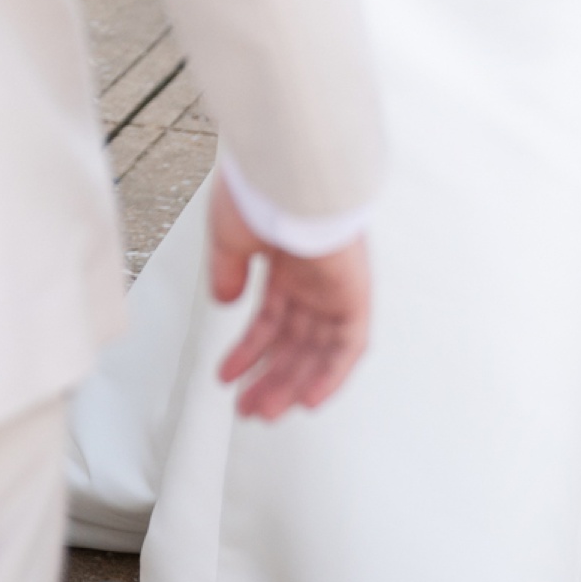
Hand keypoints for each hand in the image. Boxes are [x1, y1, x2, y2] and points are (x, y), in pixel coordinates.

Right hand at [208, 172, 369, 419]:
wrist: (288, 170)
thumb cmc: (258, 190)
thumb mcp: (229, 238)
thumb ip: (228, 272)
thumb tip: (225, 302)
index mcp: (285, 261)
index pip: (270, 319)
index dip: (249, 351)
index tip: (228, 375)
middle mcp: (312, 277)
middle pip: (294, 342)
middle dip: (270, 378)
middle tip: (249, 408)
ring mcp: (335, 285)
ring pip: (318, 350)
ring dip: (292, 384)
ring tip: (265, 411)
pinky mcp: (355, 292)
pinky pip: (350, 345)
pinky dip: (332, 375)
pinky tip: (308, 400)